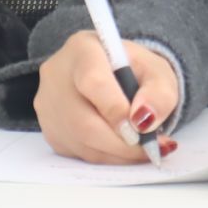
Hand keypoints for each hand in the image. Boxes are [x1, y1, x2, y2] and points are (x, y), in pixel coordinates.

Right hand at [34, 29, 183, 164]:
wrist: (110, 73)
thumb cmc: (132, 70)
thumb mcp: (156, 71)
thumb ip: (159, 93)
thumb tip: (145, 121)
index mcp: (82, 50)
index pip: (93, 82)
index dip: (117, 110)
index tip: (142, 128)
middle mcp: (56, 77)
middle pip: (83, 122)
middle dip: (123, 143)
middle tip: (152, 149)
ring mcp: (48, 106)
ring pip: (82, 143)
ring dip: (118, 154)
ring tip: (145, 150)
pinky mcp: (50, 131)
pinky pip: (78, 153)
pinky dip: (107, 157)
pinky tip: (125, 149)